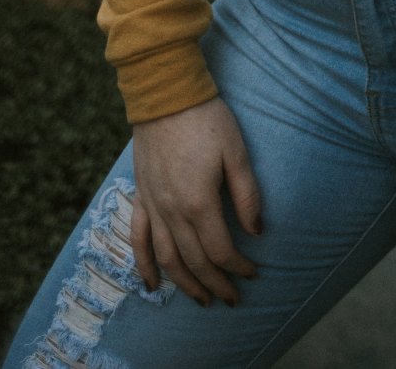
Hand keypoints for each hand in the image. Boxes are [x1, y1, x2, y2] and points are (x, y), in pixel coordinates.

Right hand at [131, 96, 261, 306]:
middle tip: (232, 298)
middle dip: (215, 283)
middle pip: (195, 262)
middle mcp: (172, 212)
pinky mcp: (140, 197)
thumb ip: (247, 195)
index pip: (220, 250)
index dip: (237, 267)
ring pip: (167, 259)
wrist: (165, 95)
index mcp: (199, 202)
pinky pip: (138, 240)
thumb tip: (257, 231)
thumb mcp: (236, 152)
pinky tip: (151, 285)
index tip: (252, 273)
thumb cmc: (206, 119)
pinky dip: (143, 266)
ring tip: (201, 300)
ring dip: (184, 284)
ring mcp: (153, 207)